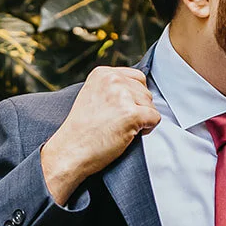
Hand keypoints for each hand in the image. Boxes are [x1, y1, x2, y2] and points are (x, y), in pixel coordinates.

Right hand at [41, 67, 161, 204]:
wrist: (70, 151)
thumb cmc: (81, 130)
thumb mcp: (92, 96)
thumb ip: (112, 88)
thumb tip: (138, 90)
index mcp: (103, 73)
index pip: (137, 77)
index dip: (134, 96)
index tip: (120, 110)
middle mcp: (113, 80)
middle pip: (145, 91)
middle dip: (138, 108)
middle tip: (118, 122)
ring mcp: (122, 96)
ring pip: (151, 105)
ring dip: (142, 119)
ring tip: (120, 128)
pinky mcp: (131, 113)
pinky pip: (155, 118)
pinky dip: (147, 129)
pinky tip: (128, 134)